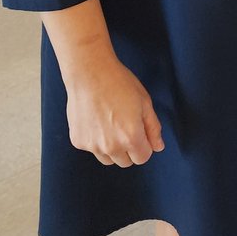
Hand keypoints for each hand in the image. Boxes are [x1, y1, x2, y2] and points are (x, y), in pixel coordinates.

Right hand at [65, 53, 164, 167]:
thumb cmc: (120, 84)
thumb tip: (158, 147)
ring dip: (113, 148)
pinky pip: (92, 149)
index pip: (142, 158)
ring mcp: (92, 146)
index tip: (141, 133)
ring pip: (108, 159)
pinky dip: (96, 140)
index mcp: (131, 137)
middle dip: (129, 149)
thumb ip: (153, 128)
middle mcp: (111, 146)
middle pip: (125, 162)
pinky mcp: (78, 141)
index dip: (145, 146)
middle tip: (126, 126)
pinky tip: (97, 120)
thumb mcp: (144, 102)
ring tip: (111, 124)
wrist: (90, 73)